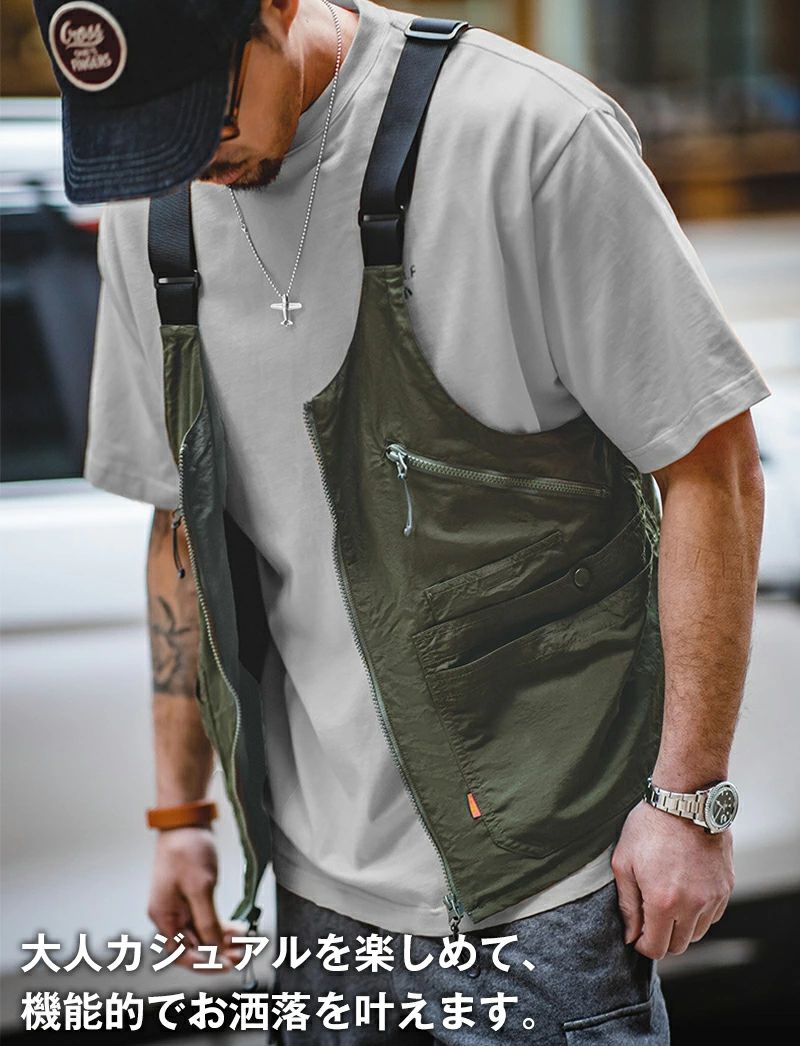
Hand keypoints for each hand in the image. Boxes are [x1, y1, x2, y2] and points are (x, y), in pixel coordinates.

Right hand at [147, 827, 246, 973]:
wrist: (186, 822)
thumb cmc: (187, 850)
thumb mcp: (200, 888)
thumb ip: (207, 921)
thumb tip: (214, 949)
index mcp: (164, 916)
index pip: (181, 953)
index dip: (203, 963)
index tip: (226, 965)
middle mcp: (170, 915)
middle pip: (193, 945)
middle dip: (217, 952)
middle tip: (242, 955)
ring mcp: (180, 906)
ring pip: (202, 933)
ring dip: (222, 940)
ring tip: (244, 941)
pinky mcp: (192, 896)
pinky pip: (206, 919)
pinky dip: (221, 925)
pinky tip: (237, 928)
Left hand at [611, 800, 734, 958]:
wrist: (685, 802)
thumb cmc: (649, 827)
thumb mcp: (623, 862)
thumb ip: (626, 904)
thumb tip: (630, 935)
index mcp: (662, 901)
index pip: (656, 948)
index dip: (643, 944)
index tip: (637, 932)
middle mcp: (692, 904)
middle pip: (678, 946)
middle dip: (661, 937)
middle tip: (650, 917)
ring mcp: (713, 897)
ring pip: (697, 933)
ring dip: (681, 926)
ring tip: (668, 901)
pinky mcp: (726, 887)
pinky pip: (712, 915)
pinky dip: (699, 913)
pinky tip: (685, 891)